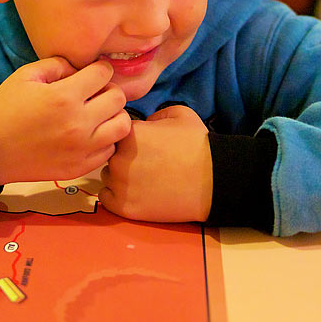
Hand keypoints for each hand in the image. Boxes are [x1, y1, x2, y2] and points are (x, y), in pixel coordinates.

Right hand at [0, 57, 130, 184]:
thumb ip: (57, 64)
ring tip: (98, 115)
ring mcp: (82, 149)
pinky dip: (105, 140)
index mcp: (64, 97)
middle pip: (118, 98)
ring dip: (113, 116)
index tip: (92, 73)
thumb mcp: (25, 76)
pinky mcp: (79, 167)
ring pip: (122, 126)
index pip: (103, 73)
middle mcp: (79, 124)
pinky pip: (110, 150)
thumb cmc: (5, 109)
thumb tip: (80, 68)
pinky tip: (90, 135)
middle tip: (95, 93)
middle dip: (108, 90)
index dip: (99, 68)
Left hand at [99, 105, 212, 222]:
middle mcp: (118, 158)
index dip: (128, 137)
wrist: (213, 180)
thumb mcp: (179, 114)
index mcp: (129, 133)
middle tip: (144, 162)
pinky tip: (135, 192)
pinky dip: (116, 196)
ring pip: (108, 176)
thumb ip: (154, 115)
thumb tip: (144, 122)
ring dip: (119, 176)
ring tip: (143, 179)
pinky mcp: (124, 207)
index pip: (115, 131)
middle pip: (109, 154)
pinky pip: (107, 198)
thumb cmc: (198, 145)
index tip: (143, 144)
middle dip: (122, 156)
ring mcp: (120, 185)